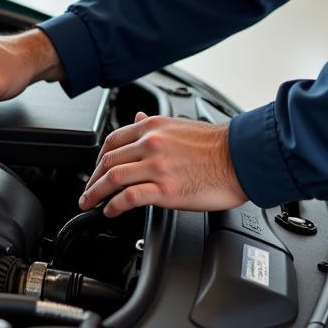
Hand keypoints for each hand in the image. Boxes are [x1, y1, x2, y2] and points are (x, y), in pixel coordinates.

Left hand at [79, 112, 247, 216]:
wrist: (240, 157)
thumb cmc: (216, 144)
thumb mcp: (179, 125)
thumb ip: (154, 125)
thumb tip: (138, 116)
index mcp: (152, 127)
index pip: (113, 140)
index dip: (99, 157)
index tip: (96, 169)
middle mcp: (150, 144)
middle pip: (108, 160)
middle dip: (93, 178)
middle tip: (87, 191)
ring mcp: (156, 166)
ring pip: (113, 177)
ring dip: (96, 193)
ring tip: (90, 204)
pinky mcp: (165, 189)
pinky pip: (129, 197)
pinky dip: (114, 205)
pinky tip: (110, 211)